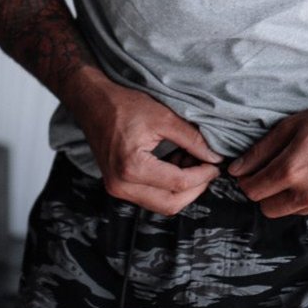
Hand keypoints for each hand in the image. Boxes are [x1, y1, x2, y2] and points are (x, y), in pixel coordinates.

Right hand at [63, 67, 223, 214]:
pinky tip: (176, 165)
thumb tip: (214, 157)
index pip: (178, 183)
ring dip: (181, 189)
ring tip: (190, 162)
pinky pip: (150, 197)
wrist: (92, 103)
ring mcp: (118, 189)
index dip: (203, 176)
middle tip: (207, 168)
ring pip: (161, 204)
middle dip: (194, 188)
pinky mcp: (118, 187)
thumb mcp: (163, 117)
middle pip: (171, 204)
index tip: (215, 165)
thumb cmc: (123, 105)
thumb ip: (192, 139)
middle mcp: (122, 185)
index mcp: (132, 167)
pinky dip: (168, 187)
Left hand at [226, 85, 307, 217]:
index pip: (252, 191)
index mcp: (292, 170)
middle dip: (264, 193)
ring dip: (285, 197)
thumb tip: (235, 170)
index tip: (250, 172)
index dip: (246, 181)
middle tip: (272, 173)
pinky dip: (306, 198)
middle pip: (267, 208)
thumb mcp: (290, 127)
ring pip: (288, 211)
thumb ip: (259, 152)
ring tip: (300, 171)